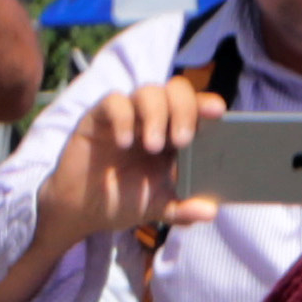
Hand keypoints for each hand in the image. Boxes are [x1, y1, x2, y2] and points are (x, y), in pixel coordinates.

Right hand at [44, 74, 217, 247]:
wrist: (83, 211)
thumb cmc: (124, 201)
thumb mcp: (158, 208)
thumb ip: (183, 209)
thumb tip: (210, 211)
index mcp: (173, 133)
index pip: (195, 107)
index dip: (206, 104)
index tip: (217, 112)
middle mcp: (153, 118)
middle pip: (176, 91)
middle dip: (183, 110)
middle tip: (182, 140)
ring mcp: (128, 114)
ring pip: (148, 91)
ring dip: (155, 115)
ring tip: (153, 146)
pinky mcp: (100, 117)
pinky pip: (114, 102)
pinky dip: (123, 117)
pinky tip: (124, 142)